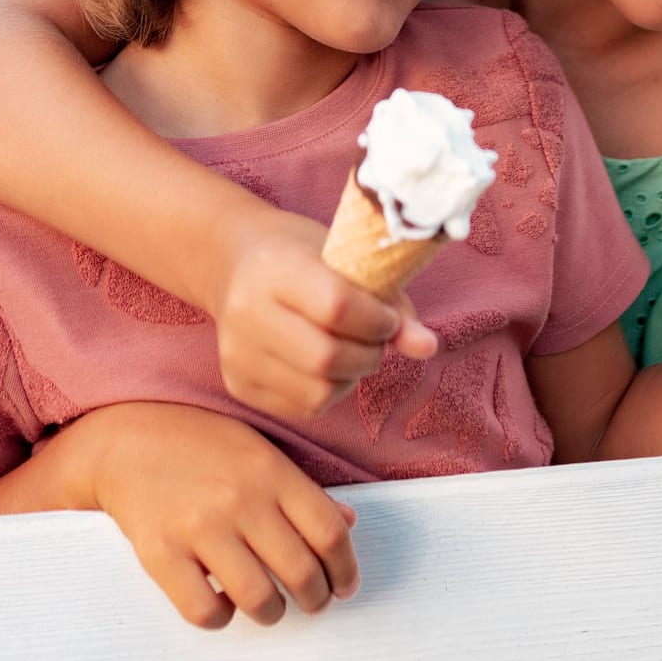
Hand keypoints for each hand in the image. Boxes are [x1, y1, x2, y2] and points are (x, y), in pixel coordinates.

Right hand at [79, 403, 360, 628]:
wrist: (126, 440)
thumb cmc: (200, 444)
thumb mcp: (257, 449)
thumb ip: (301, 489)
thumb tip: (348, 524)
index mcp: (270, 470)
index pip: (328, 532)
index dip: (346, 569)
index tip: (345, 585)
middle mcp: (240, 498)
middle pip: (301, 572)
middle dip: (316, 599)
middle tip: (314, 603)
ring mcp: (199, 527)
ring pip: (258, 599)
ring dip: (273, 613)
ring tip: (270, 607)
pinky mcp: (161, 554)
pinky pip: (204, 611)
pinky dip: (221, 617)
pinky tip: (222, 600)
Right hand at [213, 210, 437, 419]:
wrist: (233, 263)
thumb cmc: (297, 252)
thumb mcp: (342, 255)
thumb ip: (389, 299)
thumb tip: (428, 346)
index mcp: (274, 267)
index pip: (337, 307)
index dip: (377, 320)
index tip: (389, 317)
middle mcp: (246, 312)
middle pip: (326, 358)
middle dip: (368, 354)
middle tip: (376, 339)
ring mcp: (236, 354)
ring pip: (317, 392)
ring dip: (351, 377)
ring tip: (352, 351)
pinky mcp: (238, 385)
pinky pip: (302, 408)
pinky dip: (329, 392)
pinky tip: (327, 366)